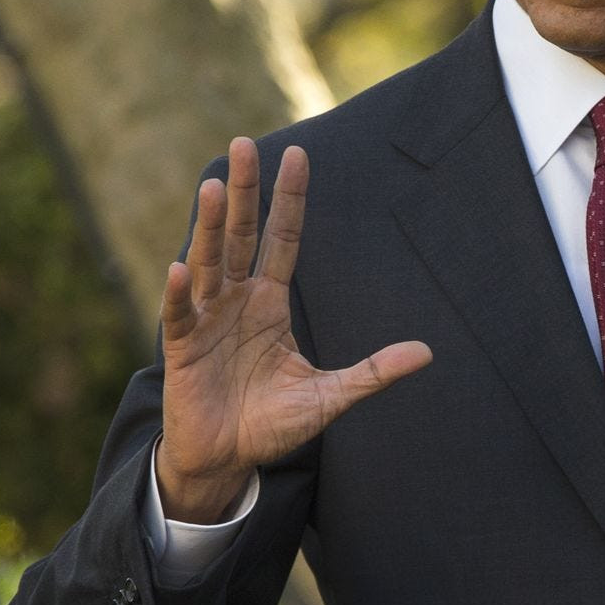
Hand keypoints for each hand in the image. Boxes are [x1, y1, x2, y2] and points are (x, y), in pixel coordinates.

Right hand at [154, 138, 429, 519]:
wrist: (228, 458)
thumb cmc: (273, 424)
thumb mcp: (329, 397)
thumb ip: (372, 373)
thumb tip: (426, 353)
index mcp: (270, 303)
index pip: (282, 239)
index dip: (288, 200)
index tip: (297, 154)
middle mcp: (236, 300)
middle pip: (241, 236)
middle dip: (243, 192)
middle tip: (243, 145)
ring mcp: (206, 319)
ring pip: (208, 263)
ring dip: (209, 228)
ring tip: (211, 188)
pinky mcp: (182, 348)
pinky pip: (180, 314)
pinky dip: (178, 294)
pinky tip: (180, 270)